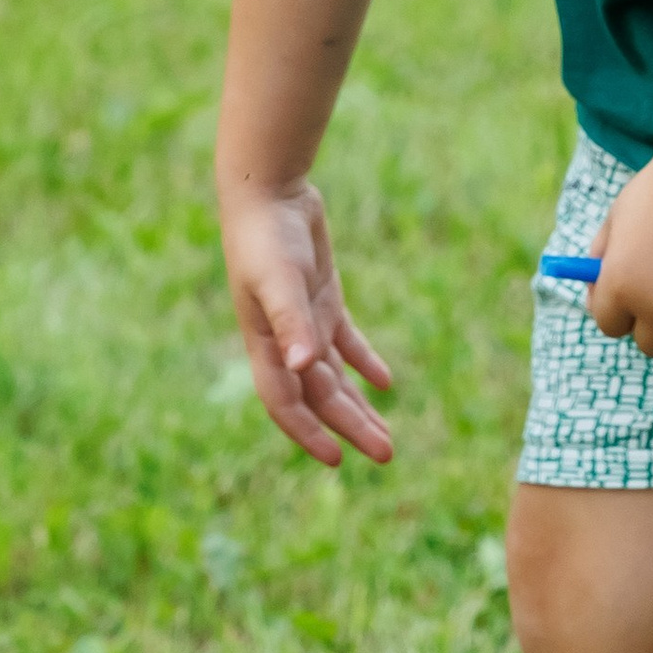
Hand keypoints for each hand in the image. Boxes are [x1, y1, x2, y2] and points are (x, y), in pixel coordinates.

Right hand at [223, 180, 395, 466]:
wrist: (267, 191)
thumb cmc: (266, 237)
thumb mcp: (280, 279)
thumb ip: (292, 322)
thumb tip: (303, 367)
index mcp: (266, 344)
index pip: (286, 403)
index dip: (309, 433)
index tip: (337, 460)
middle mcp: (284, 341)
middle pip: (320, 397)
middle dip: (350, 427)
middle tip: (386, 454)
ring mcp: (304, 322)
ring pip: (335, 377)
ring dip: (359, 405)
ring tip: (385, 436)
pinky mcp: (322, 301)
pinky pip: (346, 343)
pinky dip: (364, 363)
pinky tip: (385, 383)